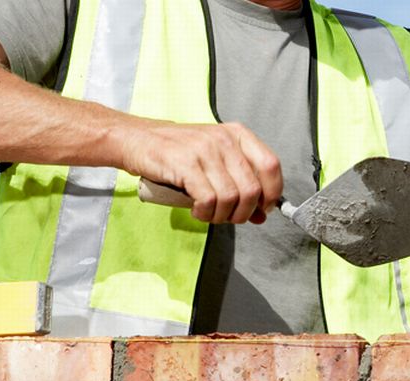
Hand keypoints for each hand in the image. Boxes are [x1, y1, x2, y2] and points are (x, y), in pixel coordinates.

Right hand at [116, 120, 282, 224]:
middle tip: (228, 216)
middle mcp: (225, 139)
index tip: (262, 209)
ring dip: (221, 216)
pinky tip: (197, 210)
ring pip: (231, 198)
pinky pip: (209, 200)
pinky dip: (205, 213)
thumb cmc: (178, 152)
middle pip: (252, 189)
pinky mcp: (186, 164)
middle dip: (243, 213)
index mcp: (238, 135)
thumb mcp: (215, 160)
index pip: (271, 166)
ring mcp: (205, 150)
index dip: (271, 194)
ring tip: (209, 213)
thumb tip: (262, 214)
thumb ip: (240, 183)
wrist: (138, 140)